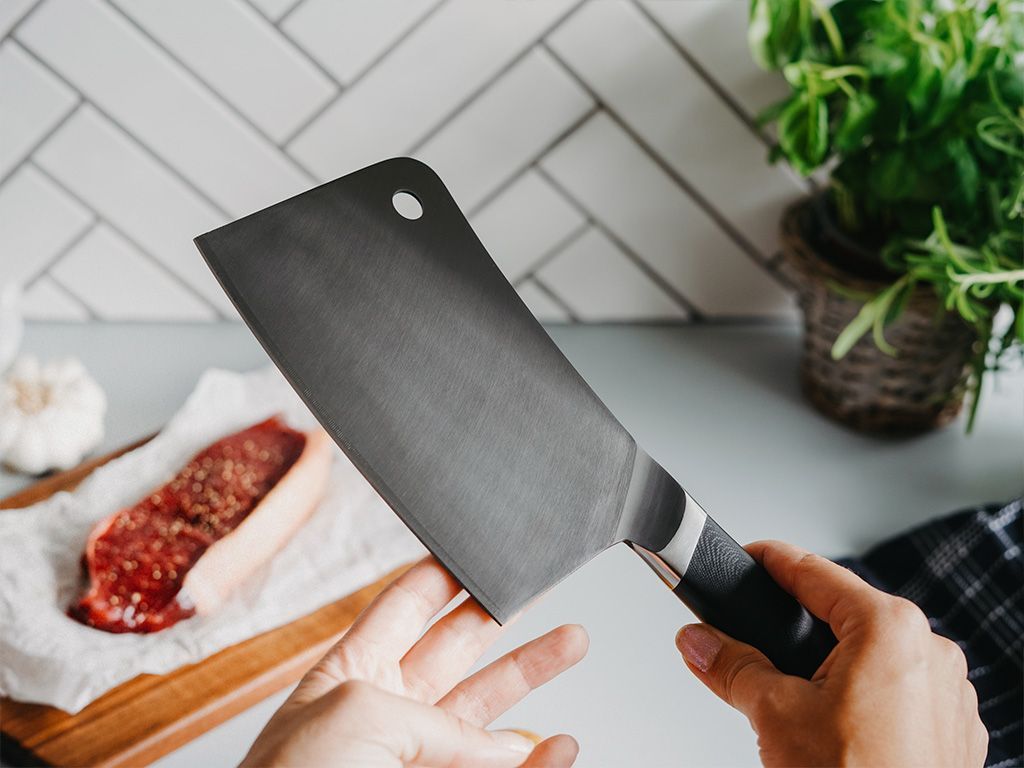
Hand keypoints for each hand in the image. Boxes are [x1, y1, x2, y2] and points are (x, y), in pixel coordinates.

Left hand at [242, 557, 587, 766]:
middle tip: (536, 585)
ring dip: (532, 672)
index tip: (480, 547)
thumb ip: (436, 716)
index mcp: (351, 674)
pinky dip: (539, 760)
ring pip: (488, 707)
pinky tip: (558, 745)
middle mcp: (388, 711)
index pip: (405, 606)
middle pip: (457, 645)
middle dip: (501, 613)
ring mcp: (419, 759)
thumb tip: (500, 747)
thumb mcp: (357, 715)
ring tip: (572, 640)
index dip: (443, 573)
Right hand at [675, 540, 986, 766]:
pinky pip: (899, 694)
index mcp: (891, 629)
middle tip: (753, 642)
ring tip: (793, 700)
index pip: (814, 572)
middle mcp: (931, 652)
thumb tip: (698, 641)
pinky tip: (834, 729)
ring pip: (872, 658)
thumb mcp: (774, 713)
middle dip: (795, 630)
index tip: (747, 557)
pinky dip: (863, 700)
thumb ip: (731, 665)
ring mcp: (947, 695)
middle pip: (843, 617)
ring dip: (830, 669)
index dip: (770, 561)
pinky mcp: (950, 732)